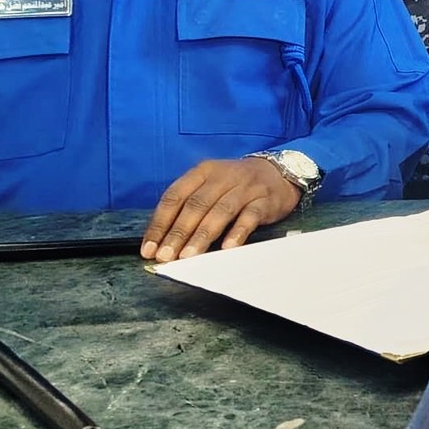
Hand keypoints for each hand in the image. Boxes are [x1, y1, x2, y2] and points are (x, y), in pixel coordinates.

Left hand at [141, 157, 300, 261]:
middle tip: (166, 256)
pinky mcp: (265, 200)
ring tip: (189, 256)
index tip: (150, 248)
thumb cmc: (236, 185)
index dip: (160, 223)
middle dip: (178, 233)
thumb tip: (164, 241)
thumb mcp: (210, 186)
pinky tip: (227, 247)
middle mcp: (222, 177)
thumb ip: (190, 207)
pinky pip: (249, 216)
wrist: (278, 172)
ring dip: (202, 236)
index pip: (175, 197)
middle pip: (195, 205)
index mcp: (202, 172)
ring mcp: (245, 188)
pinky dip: (237, 232)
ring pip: (220, 212)